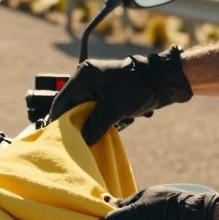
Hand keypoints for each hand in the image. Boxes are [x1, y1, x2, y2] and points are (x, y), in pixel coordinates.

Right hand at [47, 45, 191, 144]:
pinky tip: (104, 130)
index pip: (62, 101)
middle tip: (73, 143)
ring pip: (85, 111)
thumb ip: (94, 126)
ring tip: (91, 137)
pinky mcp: (107, 94)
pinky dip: (99, 121)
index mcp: (84, 76)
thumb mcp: (113, 110)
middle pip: (72, 107)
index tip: (54, 138)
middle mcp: (87, 79)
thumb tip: (81, 142)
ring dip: (89, 124)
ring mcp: (97, 86)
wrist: (163, 82)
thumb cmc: (138, 89)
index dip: (57, 120)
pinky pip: (96, 111)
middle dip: (75, 124)